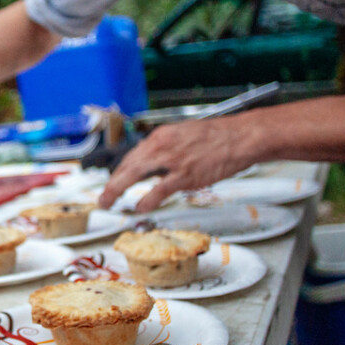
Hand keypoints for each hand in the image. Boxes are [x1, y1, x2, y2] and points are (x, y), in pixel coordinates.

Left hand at [98, 117, 257, 212]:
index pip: (133, 155)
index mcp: (162, 136)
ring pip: (135, 174)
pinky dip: (147, 199)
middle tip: (104, 197)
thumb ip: (167, 149)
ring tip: (108, 202)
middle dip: (112, 182)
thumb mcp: (185, 136)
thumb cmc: (218, 138)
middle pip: (128, 164)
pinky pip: (160, 189)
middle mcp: (162, 145)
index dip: (120, 171)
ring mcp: (173, 160)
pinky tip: (139, 208)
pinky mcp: (186, 174)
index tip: (114, 181)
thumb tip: (154, 164)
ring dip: (117, 189)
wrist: (241, 137)